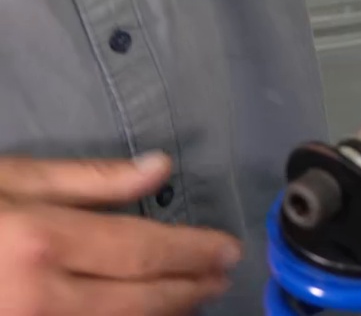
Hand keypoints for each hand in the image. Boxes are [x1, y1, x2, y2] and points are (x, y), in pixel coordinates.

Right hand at [0, 153, 242, 315]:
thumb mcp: (13, 180)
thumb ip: (89, 179)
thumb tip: (159, 167)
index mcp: (41, 243)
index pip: (141, 251)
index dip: (193, 253)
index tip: (230, 250)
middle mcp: (39, 299)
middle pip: (139, 300)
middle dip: (189, 289)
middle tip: (223, 277)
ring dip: (165, 313)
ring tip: (196, 295)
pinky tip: (152, 313)